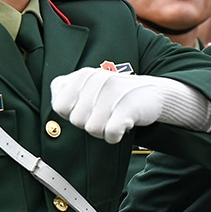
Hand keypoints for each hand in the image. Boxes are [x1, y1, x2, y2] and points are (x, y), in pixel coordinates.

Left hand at [52, 68, 210, 143]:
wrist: (154, 93)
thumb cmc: (117, 94)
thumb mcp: (89, 86)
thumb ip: (65, 91)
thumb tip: (55, 107)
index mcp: (83, 75)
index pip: (59, 106)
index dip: (71, 114)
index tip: (87, 110)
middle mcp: (97, 80)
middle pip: (76, 121)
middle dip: (90, 124)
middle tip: (105, 116)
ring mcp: (113, 92)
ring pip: (92, 129)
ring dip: (103, 131)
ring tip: (114, 119)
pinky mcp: (129, 107)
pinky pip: (110, 133)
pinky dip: (115, 136)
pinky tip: (122, 128)